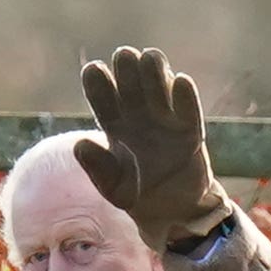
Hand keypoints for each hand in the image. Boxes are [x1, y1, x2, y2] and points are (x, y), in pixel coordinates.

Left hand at [75, 46, 232, 252]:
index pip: (103, 97)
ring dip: (155, 72)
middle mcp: (139, 116)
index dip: (98, 82)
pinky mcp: (190, 132)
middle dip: (128, 69)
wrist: (172, 213)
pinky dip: (185, 97)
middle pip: (131, 84)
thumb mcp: (113, 188)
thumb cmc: (138, 196)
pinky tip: (180, 81)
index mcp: (115, 126)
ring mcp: (165, 121)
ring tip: (149, 60)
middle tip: (125, 57)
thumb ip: (97, 168)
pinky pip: (189, 110)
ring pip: (159, 87)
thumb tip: (79, 146)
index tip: (93, 70)